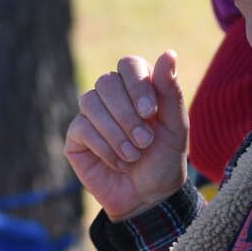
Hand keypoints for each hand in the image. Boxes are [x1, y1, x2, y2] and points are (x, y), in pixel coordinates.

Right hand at [65, 51, 188, 220]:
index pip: (128, 65)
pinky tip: (119, 162)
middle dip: (127, 114)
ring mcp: (90, 115)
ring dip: (116, 132)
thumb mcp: (176, 128)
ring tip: (133, 154)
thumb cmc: (164, 160)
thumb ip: (171, 92)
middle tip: (145, 141)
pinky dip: (105, 147)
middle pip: (106, 82)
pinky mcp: (76, 137)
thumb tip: (168, 53)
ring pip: (90, 102)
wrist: (149, 197)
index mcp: (136, 87)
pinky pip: (82, 128)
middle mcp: (111, 96)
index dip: (137, 84)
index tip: (151, 112)